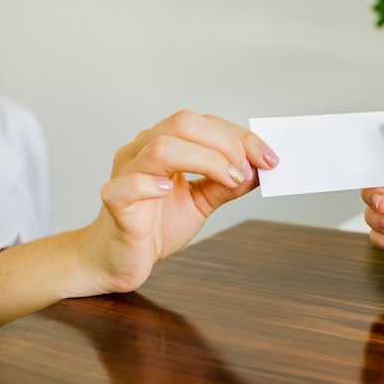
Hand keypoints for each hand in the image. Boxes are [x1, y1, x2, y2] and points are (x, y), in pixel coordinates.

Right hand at [83, 110, 277, 294]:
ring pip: (162, 147)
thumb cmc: (154, 226)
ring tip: (228, 180)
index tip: (269, 158)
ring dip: (204, 160)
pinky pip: (127, 185)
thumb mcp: (200, 202)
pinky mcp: (115, 202)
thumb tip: (259, 169)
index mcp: (163, 145)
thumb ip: (226, 184)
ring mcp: (125, 173)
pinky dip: (150, 184)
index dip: (240, 136)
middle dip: (225, 143)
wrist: (118, 259)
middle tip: (246, 171)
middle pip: (183, 123)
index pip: (204, 123)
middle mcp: (142, 150)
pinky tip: (169, 191)